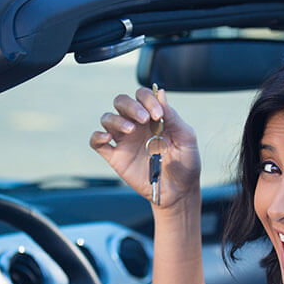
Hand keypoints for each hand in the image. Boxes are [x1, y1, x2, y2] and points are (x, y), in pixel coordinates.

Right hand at [90, 87, 200, 208]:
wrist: (179, 191)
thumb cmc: (185, 163)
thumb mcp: (186, 138)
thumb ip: (173, 116)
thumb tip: (161, 93)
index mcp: (153, 117)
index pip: (142, 96)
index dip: (147, 99)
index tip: (158, 114)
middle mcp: (136, 125)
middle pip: (121, 102)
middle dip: (130, 106)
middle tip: (144, 119)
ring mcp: (124, 140)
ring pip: (107, 118)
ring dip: (116, 120)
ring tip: (131, 130)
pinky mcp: (115, 157)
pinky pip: (97, 142)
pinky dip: (97, 136)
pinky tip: (107, 138)